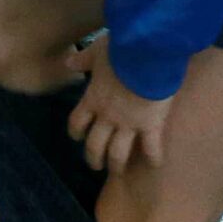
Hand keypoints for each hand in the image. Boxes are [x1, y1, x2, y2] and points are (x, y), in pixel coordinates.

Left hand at [64, 34, 172, 172]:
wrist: (147, 54)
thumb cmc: (121, 50)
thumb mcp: (96, 51)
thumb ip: (82, 59)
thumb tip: (68, 62)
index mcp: (92, 99)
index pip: (77, 122)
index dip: (75, 131)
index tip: (77, 137)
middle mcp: (107, 116)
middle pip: (95, 144)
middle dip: (93, 157)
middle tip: (95, 165)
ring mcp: (129, 124)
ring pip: (118, 152)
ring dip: (115, 164)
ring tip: (116, 171)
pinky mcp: (151, 125)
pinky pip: (151, 147)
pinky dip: (153, 157)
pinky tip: (154, 164)